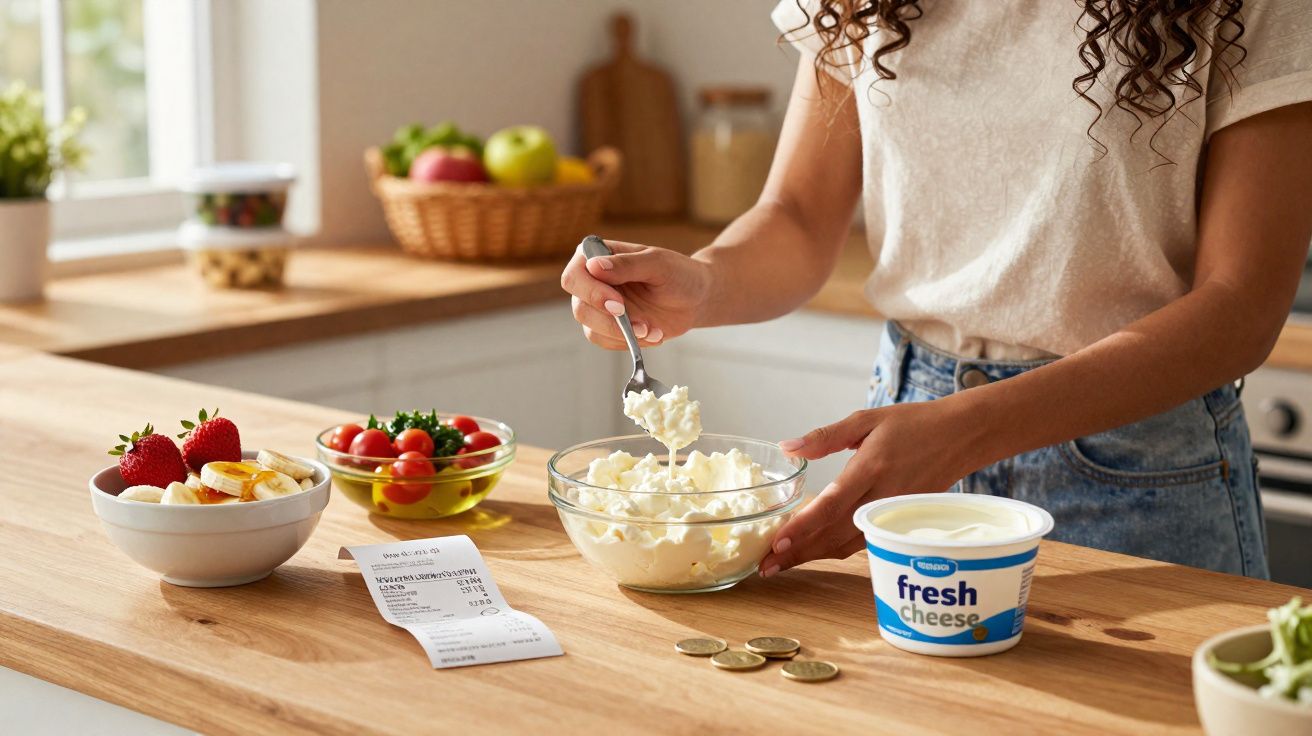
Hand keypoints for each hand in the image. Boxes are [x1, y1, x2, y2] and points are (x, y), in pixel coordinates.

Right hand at [560, 239, 712, 349]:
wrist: (696, 299)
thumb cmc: (679, 274)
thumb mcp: (658, 264)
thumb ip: (627, 264)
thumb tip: (594, 266)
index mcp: (597, 256)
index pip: (574, 276)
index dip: (591, 293)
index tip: (618, 304)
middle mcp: (592, 281)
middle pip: (579, 308)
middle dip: (610, 321)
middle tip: (641, 325)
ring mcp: (599, 306)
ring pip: (591, 329)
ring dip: (623, 335)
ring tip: (653, 330)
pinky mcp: (609, 327)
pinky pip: (606, 342)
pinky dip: (630, 343)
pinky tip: (653, 334)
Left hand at [759, 400, 981, 577]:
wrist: (962, 437)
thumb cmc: (913, 424)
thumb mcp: (867, 420)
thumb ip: (825, 436)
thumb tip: (787, 447)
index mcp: (871, 468)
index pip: (832, 504)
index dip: (804, 526)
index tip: (778, 542)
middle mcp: (882, 496)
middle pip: (835, 533)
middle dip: (798, 552)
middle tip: (765, 565)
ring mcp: (892, 513)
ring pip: (848, 544)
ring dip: (813, 556)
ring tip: (781, 563)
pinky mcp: (899, 522)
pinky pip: (862, 541)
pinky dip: (835, 550)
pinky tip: (814, 552)